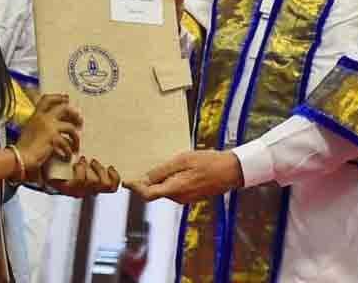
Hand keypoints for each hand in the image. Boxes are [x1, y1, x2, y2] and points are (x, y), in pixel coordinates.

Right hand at [16, 94, 81, 179]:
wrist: (20, 157)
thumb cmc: (23, 147)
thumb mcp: (29, 130)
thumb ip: (39, 124)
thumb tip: (53, 126)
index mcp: (36, 115)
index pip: (47, 99)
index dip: (58, 97)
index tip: (66, 98)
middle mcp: (43, 118)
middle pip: (64, 108)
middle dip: (74, 114)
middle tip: (79, 121)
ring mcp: (49, 127)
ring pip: (70, 127)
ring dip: (75, 137)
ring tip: (76, 145)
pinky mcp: (54, 138)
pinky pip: (67, 143)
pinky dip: (69, 151)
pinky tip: (68, 156)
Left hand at [49, 156, 120, 196]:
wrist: (42, 166)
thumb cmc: (63, 158)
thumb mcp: (82, 155)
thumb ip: (94, 152)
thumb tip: (110, 140)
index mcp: (95, 184)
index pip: (112, 187)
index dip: (116, 178)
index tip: (110, 165)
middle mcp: (89, 190)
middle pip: (106, 186)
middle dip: (101, 171)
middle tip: (93, 161)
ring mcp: (78, 192)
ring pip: (94, 183)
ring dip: (88, 169)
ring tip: (83, 160)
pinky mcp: (67, 190)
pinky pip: (80, 182)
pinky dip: (81, 171)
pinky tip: (77, 164)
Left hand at [124, 150, 243, 204]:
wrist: (232, 170)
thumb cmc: (209, 162)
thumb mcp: (183, 160)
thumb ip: (163, 170)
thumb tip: (144, 178)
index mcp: (176, 189)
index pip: (148, 194)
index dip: (135, 188)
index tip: (125, 181)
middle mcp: (179, 197)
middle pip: (154, 192)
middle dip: (144, 182)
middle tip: (135, 168)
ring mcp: (185, 198)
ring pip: (164, 190)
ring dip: (157, 180)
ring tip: (154, 163)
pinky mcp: (190, 195)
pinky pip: (173, 189)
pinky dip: (167, 181)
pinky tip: (170, 168)